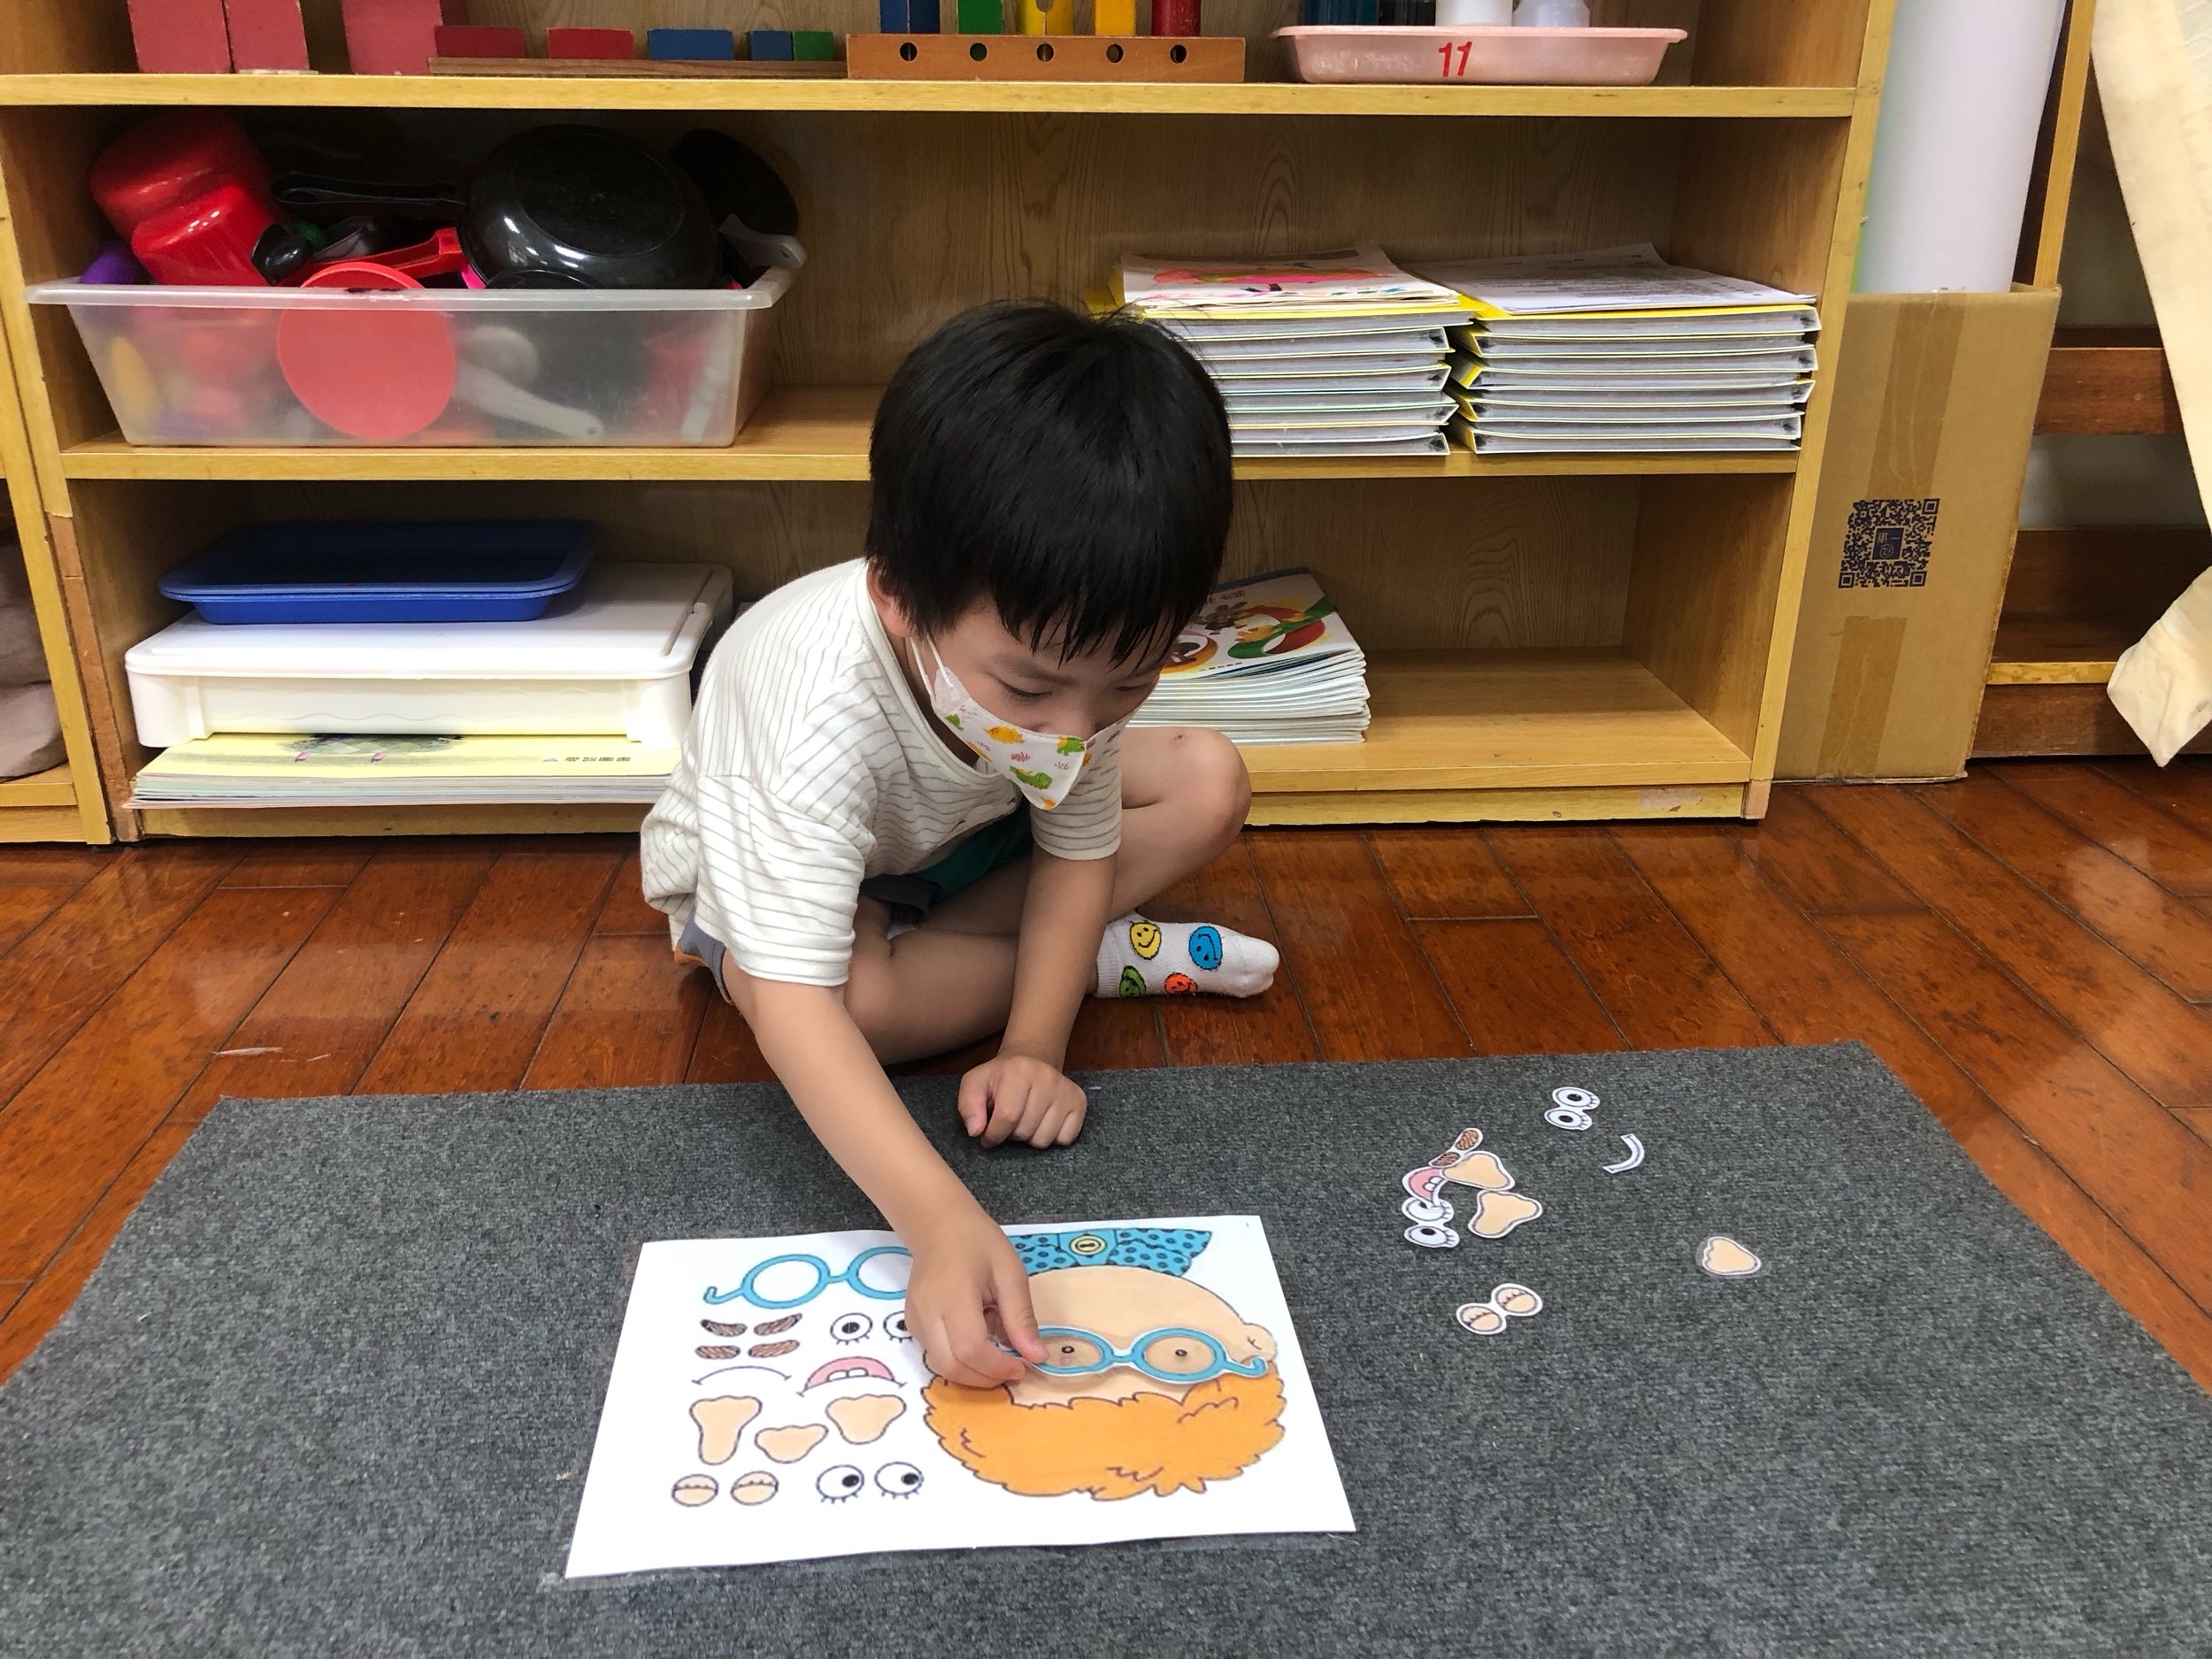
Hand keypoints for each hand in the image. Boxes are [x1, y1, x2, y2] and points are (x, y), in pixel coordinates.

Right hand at [904, 1209, 1044, 1387]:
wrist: (938, 1225)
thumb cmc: (978, 1242)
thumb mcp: (1010, 1272)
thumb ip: (1021, 1316)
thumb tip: (1037, 1357)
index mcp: (953, 1293)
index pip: (970, 1348)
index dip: (997, 1367)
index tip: (1022, 1367)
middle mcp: (926, 1311)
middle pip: (951, 1365)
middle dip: (984, 1378)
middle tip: (1011, 1370)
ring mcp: (914, 1318)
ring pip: (940, 1365)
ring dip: (971, 1373)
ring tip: (995, 1356)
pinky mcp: (911, 1323)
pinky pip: (934, 1354)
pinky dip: (958, 1361)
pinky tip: (975, 1343)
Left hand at [959, 1050, 1087, 1148]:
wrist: (1031, 1060)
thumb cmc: (999, 1077)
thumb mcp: (975, 1084)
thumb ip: (968, 1106)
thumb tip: (976, 1131)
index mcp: (1019, 1071)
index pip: (1007, 1117)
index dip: (993, 1134)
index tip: (987, 1136)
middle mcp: (1047, 1078)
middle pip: (1025, 1131)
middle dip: (1011, 1134)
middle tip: (1009, 1122)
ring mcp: (1066, 1091)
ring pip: (1044, 1140)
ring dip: (1030, 1137)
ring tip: (1025, 1120)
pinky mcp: (1079, 1102)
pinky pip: (1065, 1139)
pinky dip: (1052, 1137)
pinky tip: (1043, 1121)